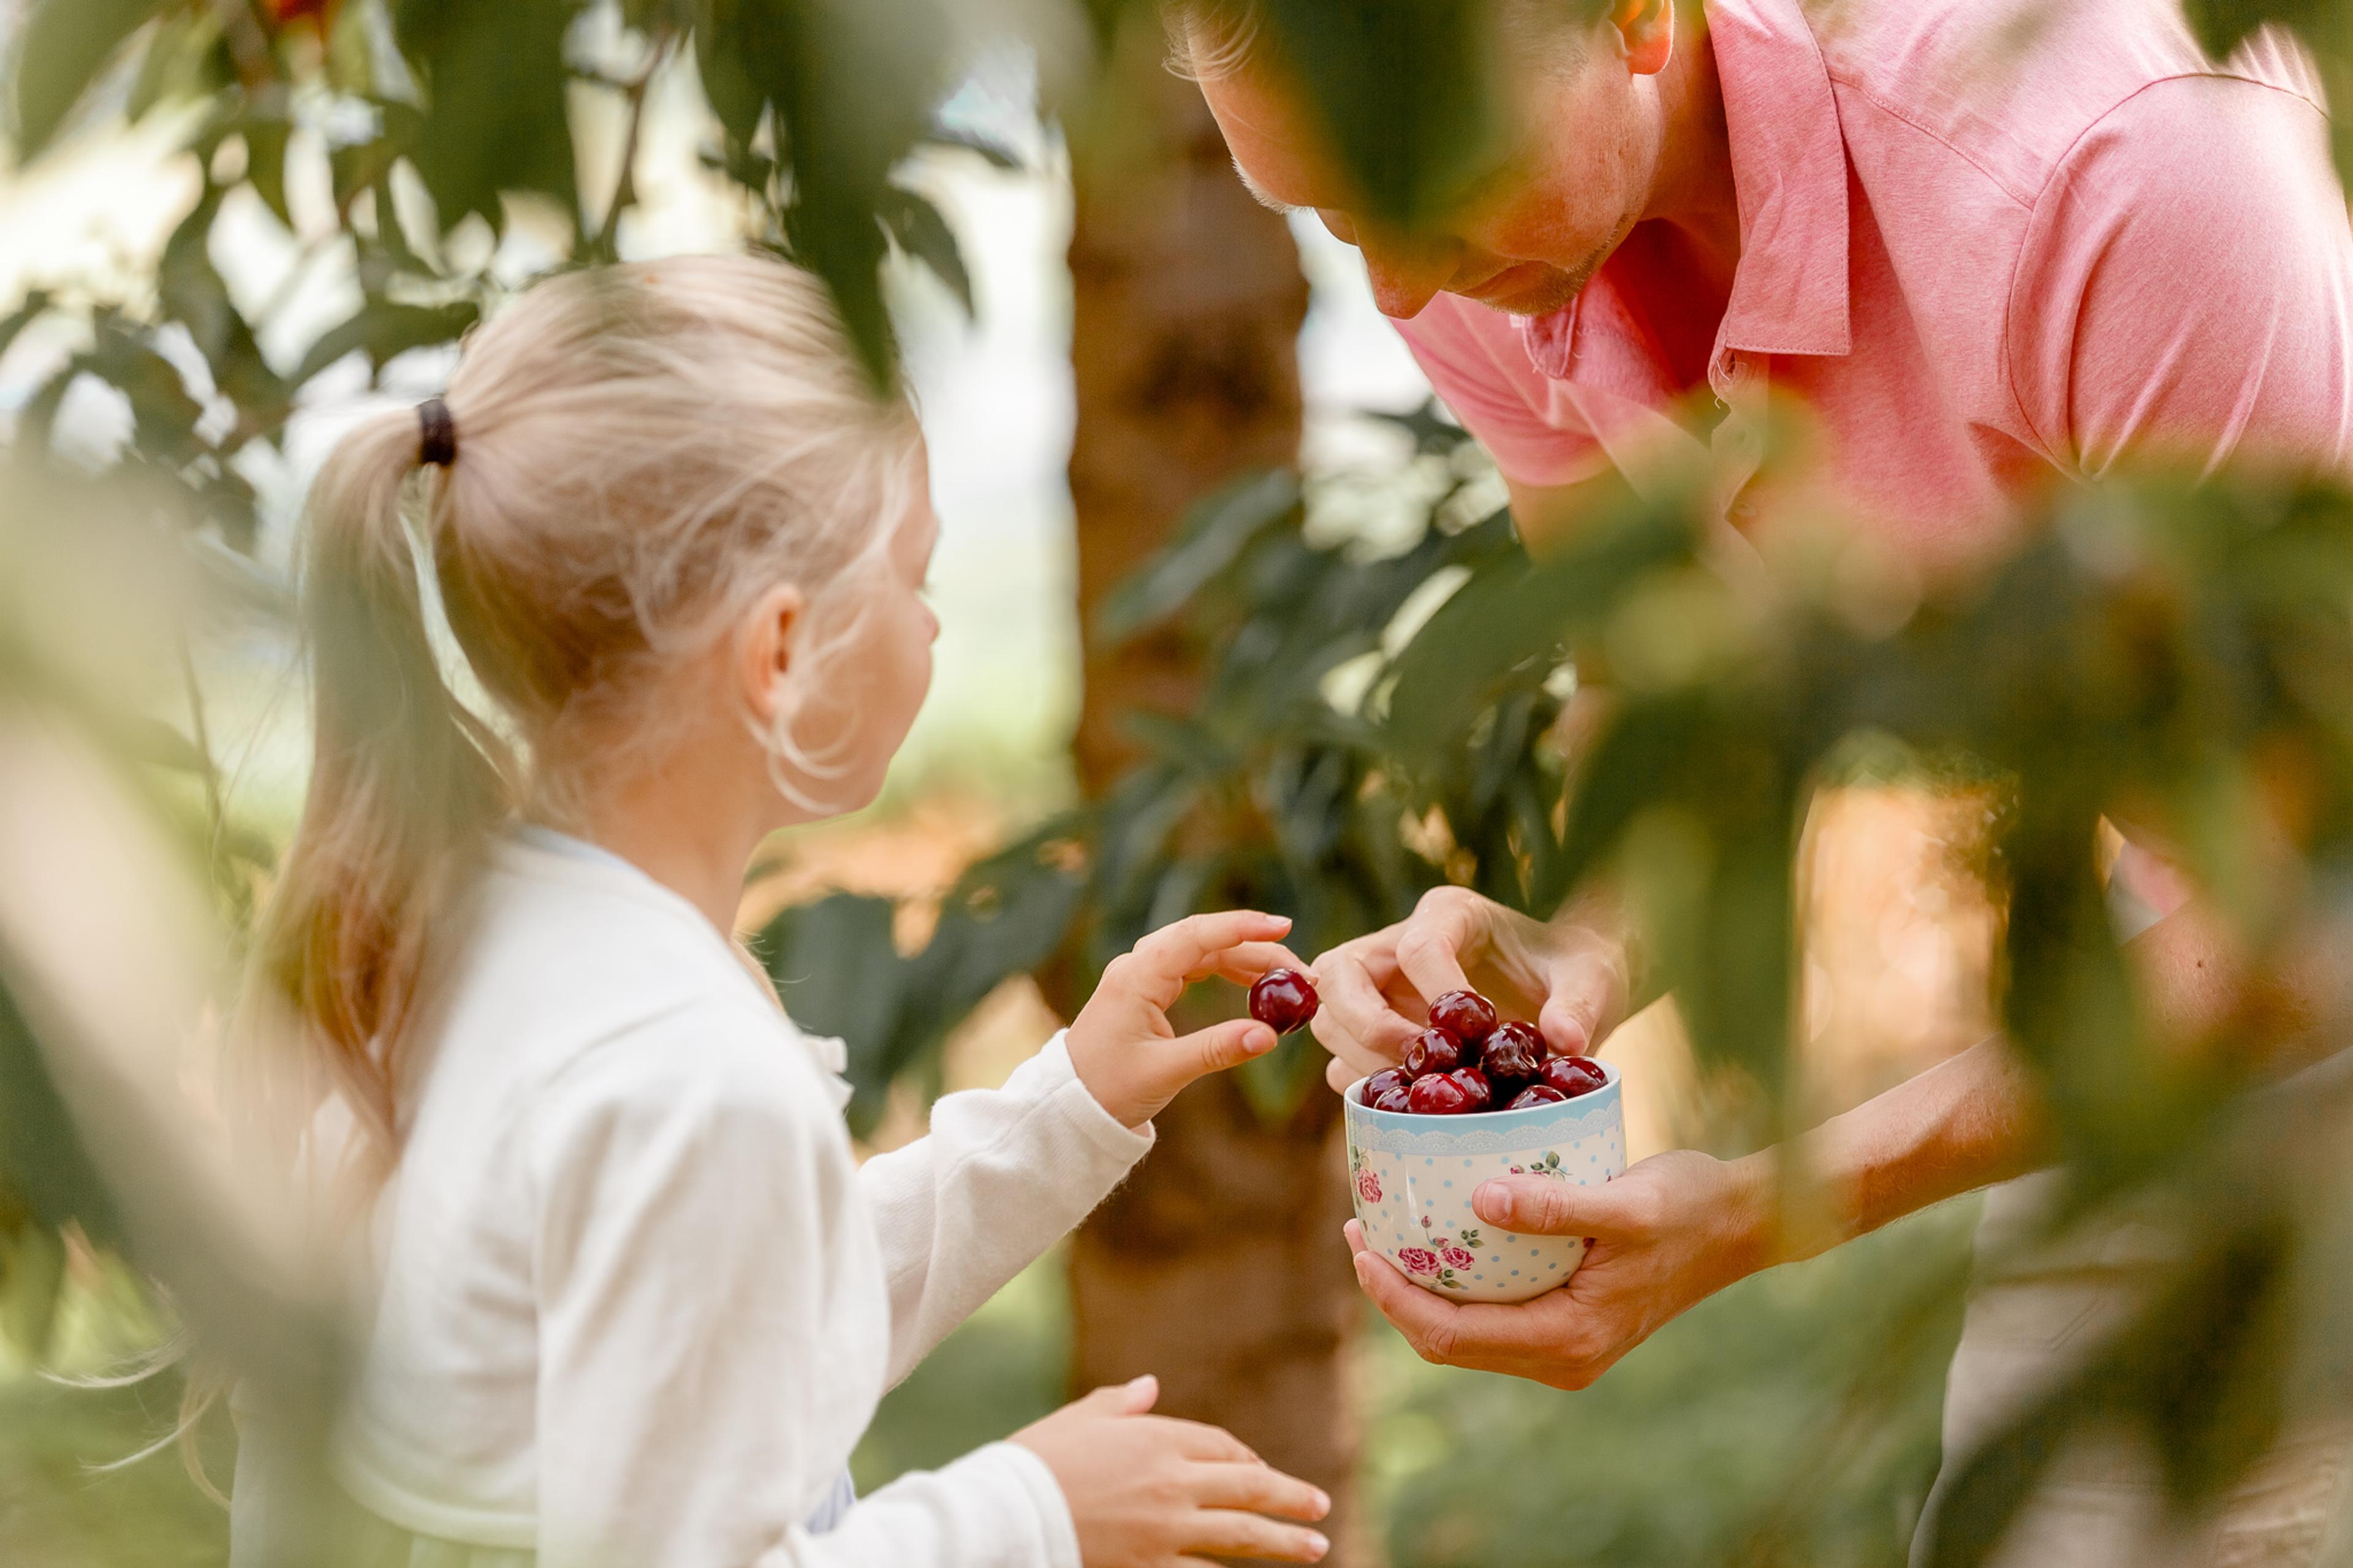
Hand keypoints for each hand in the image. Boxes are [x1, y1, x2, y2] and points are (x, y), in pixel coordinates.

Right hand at [1012, 1375, 1331, 1565]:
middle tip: (1321, 1508)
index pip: (1220, 1447)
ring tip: (1315, 1547)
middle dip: (1289, 1498)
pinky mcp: (1151, 1566)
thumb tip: (1151, 1386)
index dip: (1244, 1458)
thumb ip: (1123, 1403)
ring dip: (1282, 1542)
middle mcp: (1174, 1482)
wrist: (1010, 1511)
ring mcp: (1167, 1530)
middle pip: (1248, 1489)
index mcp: (1158, 1438)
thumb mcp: (1082, 1418)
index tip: (1260, 1470)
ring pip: (1241, 1537)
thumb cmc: (1038, 1459)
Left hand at [1068, 911, 1306, 1127]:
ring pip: (1200, 953)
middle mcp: (1137, 967)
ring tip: (1286, 981)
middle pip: (1204, 940)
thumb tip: (1270, 1036)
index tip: (1282, 926)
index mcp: (1136, 977)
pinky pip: (1191, 968)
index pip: (1196, 936)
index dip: (1242, 927)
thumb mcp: (1165, 1072)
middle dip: (1255, 948)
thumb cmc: (1108, 1089)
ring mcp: (1140, 977)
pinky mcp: (1145, 991)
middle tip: (1299, 970)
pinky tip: (1252, 985)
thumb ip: (1217, 1050)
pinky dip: (1224, 972)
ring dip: (1244, 961)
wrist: (1067, 1105)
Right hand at [1311, 887, 1631, 1094]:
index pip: (1417, 945)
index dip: (1437, 993)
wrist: (1567, 989)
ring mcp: (1380, 988)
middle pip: (1341, 972)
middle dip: (1367, 1024)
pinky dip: (1366, 1085)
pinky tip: (1411, 1103)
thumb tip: (1565, 1041)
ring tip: (1418, 1089)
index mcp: (1449, 913)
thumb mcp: (1592, 978)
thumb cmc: (1577, 970)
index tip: (1475, 1039)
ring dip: (1360, 1058)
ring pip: (1329, 1016)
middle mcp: (1398, 944)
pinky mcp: (1376, 1030)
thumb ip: (1580, 1004)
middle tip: (1417, 1065)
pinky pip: (1342, 1057)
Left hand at [1344, 1149, 1768, 1388]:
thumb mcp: (1624, 1200)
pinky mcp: (1570, 1321)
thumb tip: (1480, 1195)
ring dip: (1419, 1289)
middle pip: (1448, 1343)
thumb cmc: (1689, 1205)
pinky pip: (1493, 1314)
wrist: (1743, 1222)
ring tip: (1382, 1229)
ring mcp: (1566, 1345)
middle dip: (1394, 1293)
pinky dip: (1456, 1283)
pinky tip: (1440, 1235)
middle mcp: (1562, 1357)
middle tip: (1358, 1228)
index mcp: (1566, 1340)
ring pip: (1466, 1333)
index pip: (1450, 1336)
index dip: (1393, 1297)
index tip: (1360, 1243)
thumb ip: (1554, 1205)